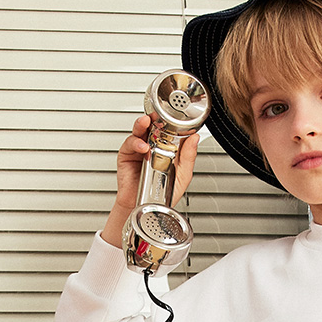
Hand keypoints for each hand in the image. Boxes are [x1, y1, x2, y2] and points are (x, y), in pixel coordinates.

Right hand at [101, 116, 199, 247]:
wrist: (147, 207)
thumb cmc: (163, 193)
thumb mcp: (182, 175)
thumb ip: (189, 157)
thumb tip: (195, 139)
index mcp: (166, 148)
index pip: (169, 129)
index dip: (171, 121)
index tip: (176, 117)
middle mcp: (152, 146)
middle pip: (153, 125)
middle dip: (155, 117)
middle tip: (158, 114)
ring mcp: (139, 149)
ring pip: (139, 130)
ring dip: (142, 124)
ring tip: (146, 122)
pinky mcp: (127, 155)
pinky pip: (129, 143)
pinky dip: (135, 143)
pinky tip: (142, 147)